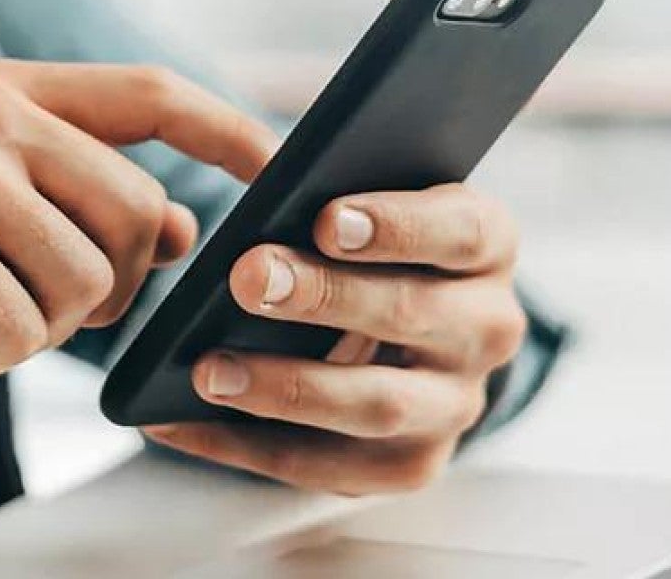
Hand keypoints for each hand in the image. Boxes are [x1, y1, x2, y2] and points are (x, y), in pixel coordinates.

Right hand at [0, 59, 277, 409]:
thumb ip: (78, 202)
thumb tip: (189, 234)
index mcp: (4, 91)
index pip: (148, 95)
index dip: (226, 132)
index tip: (282, 169)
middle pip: (141, 214)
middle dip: (103, 289)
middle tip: (12, 301)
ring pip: (89, 281)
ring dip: (31, 327)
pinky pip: (23, 325)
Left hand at [145, 185, 524, 495]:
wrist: (406, 332)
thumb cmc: (371, 248)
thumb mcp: (374, 209)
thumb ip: (337, 203)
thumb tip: (264, 215)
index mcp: (486, 247)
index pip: (462, 230)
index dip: (397, 225)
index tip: (326, 218)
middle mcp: (488, 328)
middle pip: (412, 313)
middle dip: (323, 298)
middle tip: (247, 279)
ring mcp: (455, 405)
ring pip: (377, 403)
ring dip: (287, 388)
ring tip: (209, 370)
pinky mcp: (411, 464)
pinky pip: (328, 466)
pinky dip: (247, 446)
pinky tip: (182, 422)